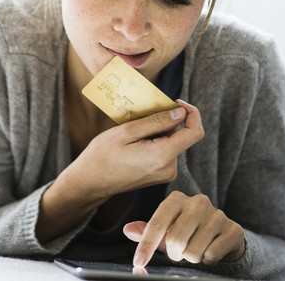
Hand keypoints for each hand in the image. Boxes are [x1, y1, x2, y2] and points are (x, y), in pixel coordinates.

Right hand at [67, 99, 203, 199]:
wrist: (90, 182)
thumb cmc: (103, 156)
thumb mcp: (127, 132)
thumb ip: (157, 122)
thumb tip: (180, 113)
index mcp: (162, 156)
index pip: (195, 132)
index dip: (192, 113)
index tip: (176, 102)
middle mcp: (169, 168)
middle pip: (181, 135)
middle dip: (166, 122)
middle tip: (142, 116)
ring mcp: (165, 174)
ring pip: (172, 142)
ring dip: (158, 131)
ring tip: (134, 132)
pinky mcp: (160, 175)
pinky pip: (165, 151)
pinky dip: (155, 141)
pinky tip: (135, 142)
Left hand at [123, 191, 245, 266]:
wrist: (223, 234)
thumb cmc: (188, 231)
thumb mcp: (166, 230)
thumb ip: (147, 230)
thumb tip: (128, 230)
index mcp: (176, 199)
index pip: (157, 224)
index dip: (146, 246)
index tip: (139, 262)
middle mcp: (197, 202)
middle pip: (176, 240)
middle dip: (174, 254)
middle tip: (179, 253)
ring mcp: (217, 214)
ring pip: (193, 251)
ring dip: (191, 257)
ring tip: (195, 249)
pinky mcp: (233, 229)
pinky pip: (211, 255)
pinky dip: (208, 260)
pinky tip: (210, 250)